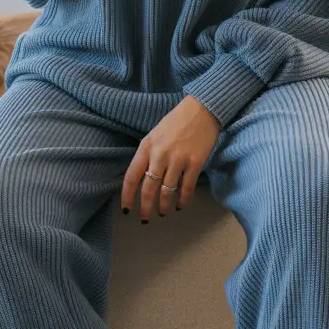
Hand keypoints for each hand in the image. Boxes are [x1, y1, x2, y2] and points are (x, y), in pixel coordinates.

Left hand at [121, 96, 220, 220]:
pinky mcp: (195, 163)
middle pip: (148, 188)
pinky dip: (183, 199)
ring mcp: (178, 160)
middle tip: (145, 219)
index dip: (127, 196)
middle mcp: (160, 155)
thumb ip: (147, 155)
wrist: (202, 110)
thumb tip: (142, 178)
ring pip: (167, 191)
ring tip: (163, 212)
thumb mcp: (154, 135)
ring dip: (164, 205)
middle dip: (145, 207)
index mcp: (146, 147)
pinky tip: (180, 205)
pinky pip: (186, 187)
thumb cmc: (176, 122)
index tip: (127, 209)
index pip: (132, 176)